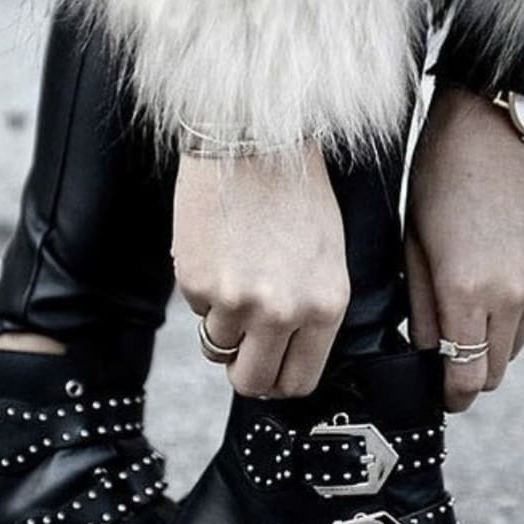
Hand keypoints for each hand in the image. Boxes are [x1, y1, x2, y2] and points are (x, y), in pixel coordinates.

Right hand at [172, 143, 349, 397]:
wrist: (253, 142)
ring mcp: (236, 301)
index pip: (299, 381)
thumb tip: (285, 357)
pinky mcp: (197, 283)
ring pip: (217, 346)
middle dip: (244, 368)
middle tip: (242, 343)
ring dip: (222, 322)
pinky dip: (203, 288)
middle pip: (252, 381)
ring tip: (234, 275)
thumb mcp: (328, 258)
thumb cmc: (296, 193)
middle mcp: (283, 312)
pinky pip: (196, 308)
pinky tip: (219, 249)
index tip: (269, 366)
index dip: (278, 379)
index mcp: (325, 305)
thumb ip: (311, 312)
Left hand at [404, 85, 523, 410]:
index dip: (453, 395)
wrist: (494, 125)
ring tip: (469, 303)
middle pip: (496, 368)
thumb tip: (427, 354)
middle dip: (472, 370)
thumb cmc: (438, 180)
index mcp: (466, 291)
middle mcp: (514, 293)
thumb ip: (420, 309)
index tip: (443, 394)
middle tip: (448, 354)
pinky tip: (496, 265)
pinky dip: (517, 301)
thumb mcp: (412, 245)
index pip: (466, 376)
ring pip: (518, 340)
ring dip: (495, 337)